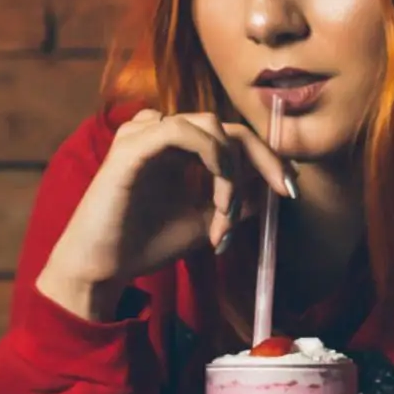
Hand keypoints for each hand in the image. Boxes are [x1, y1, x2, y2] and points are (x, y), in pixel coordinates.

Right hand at [35, 109, 298, 320]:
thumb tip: (274, 186)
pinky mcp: (131, 146)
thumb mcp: (204, 222)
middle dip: (261, 159)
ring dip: (231, 169)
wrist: (102, 268)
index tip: (290, 189)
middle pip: (227, 126)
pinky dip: (209, 156)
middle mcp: (160, 133)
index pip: (231, 136)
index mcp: (177, 149)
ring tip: (226, 211)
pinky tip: (216, 192)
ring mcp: (143, 135)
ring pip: (209, 125)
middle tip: (281, 192)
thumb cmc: (144, 244)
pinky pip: (181, 130)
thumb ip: (236, 202)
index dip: (267, 157)